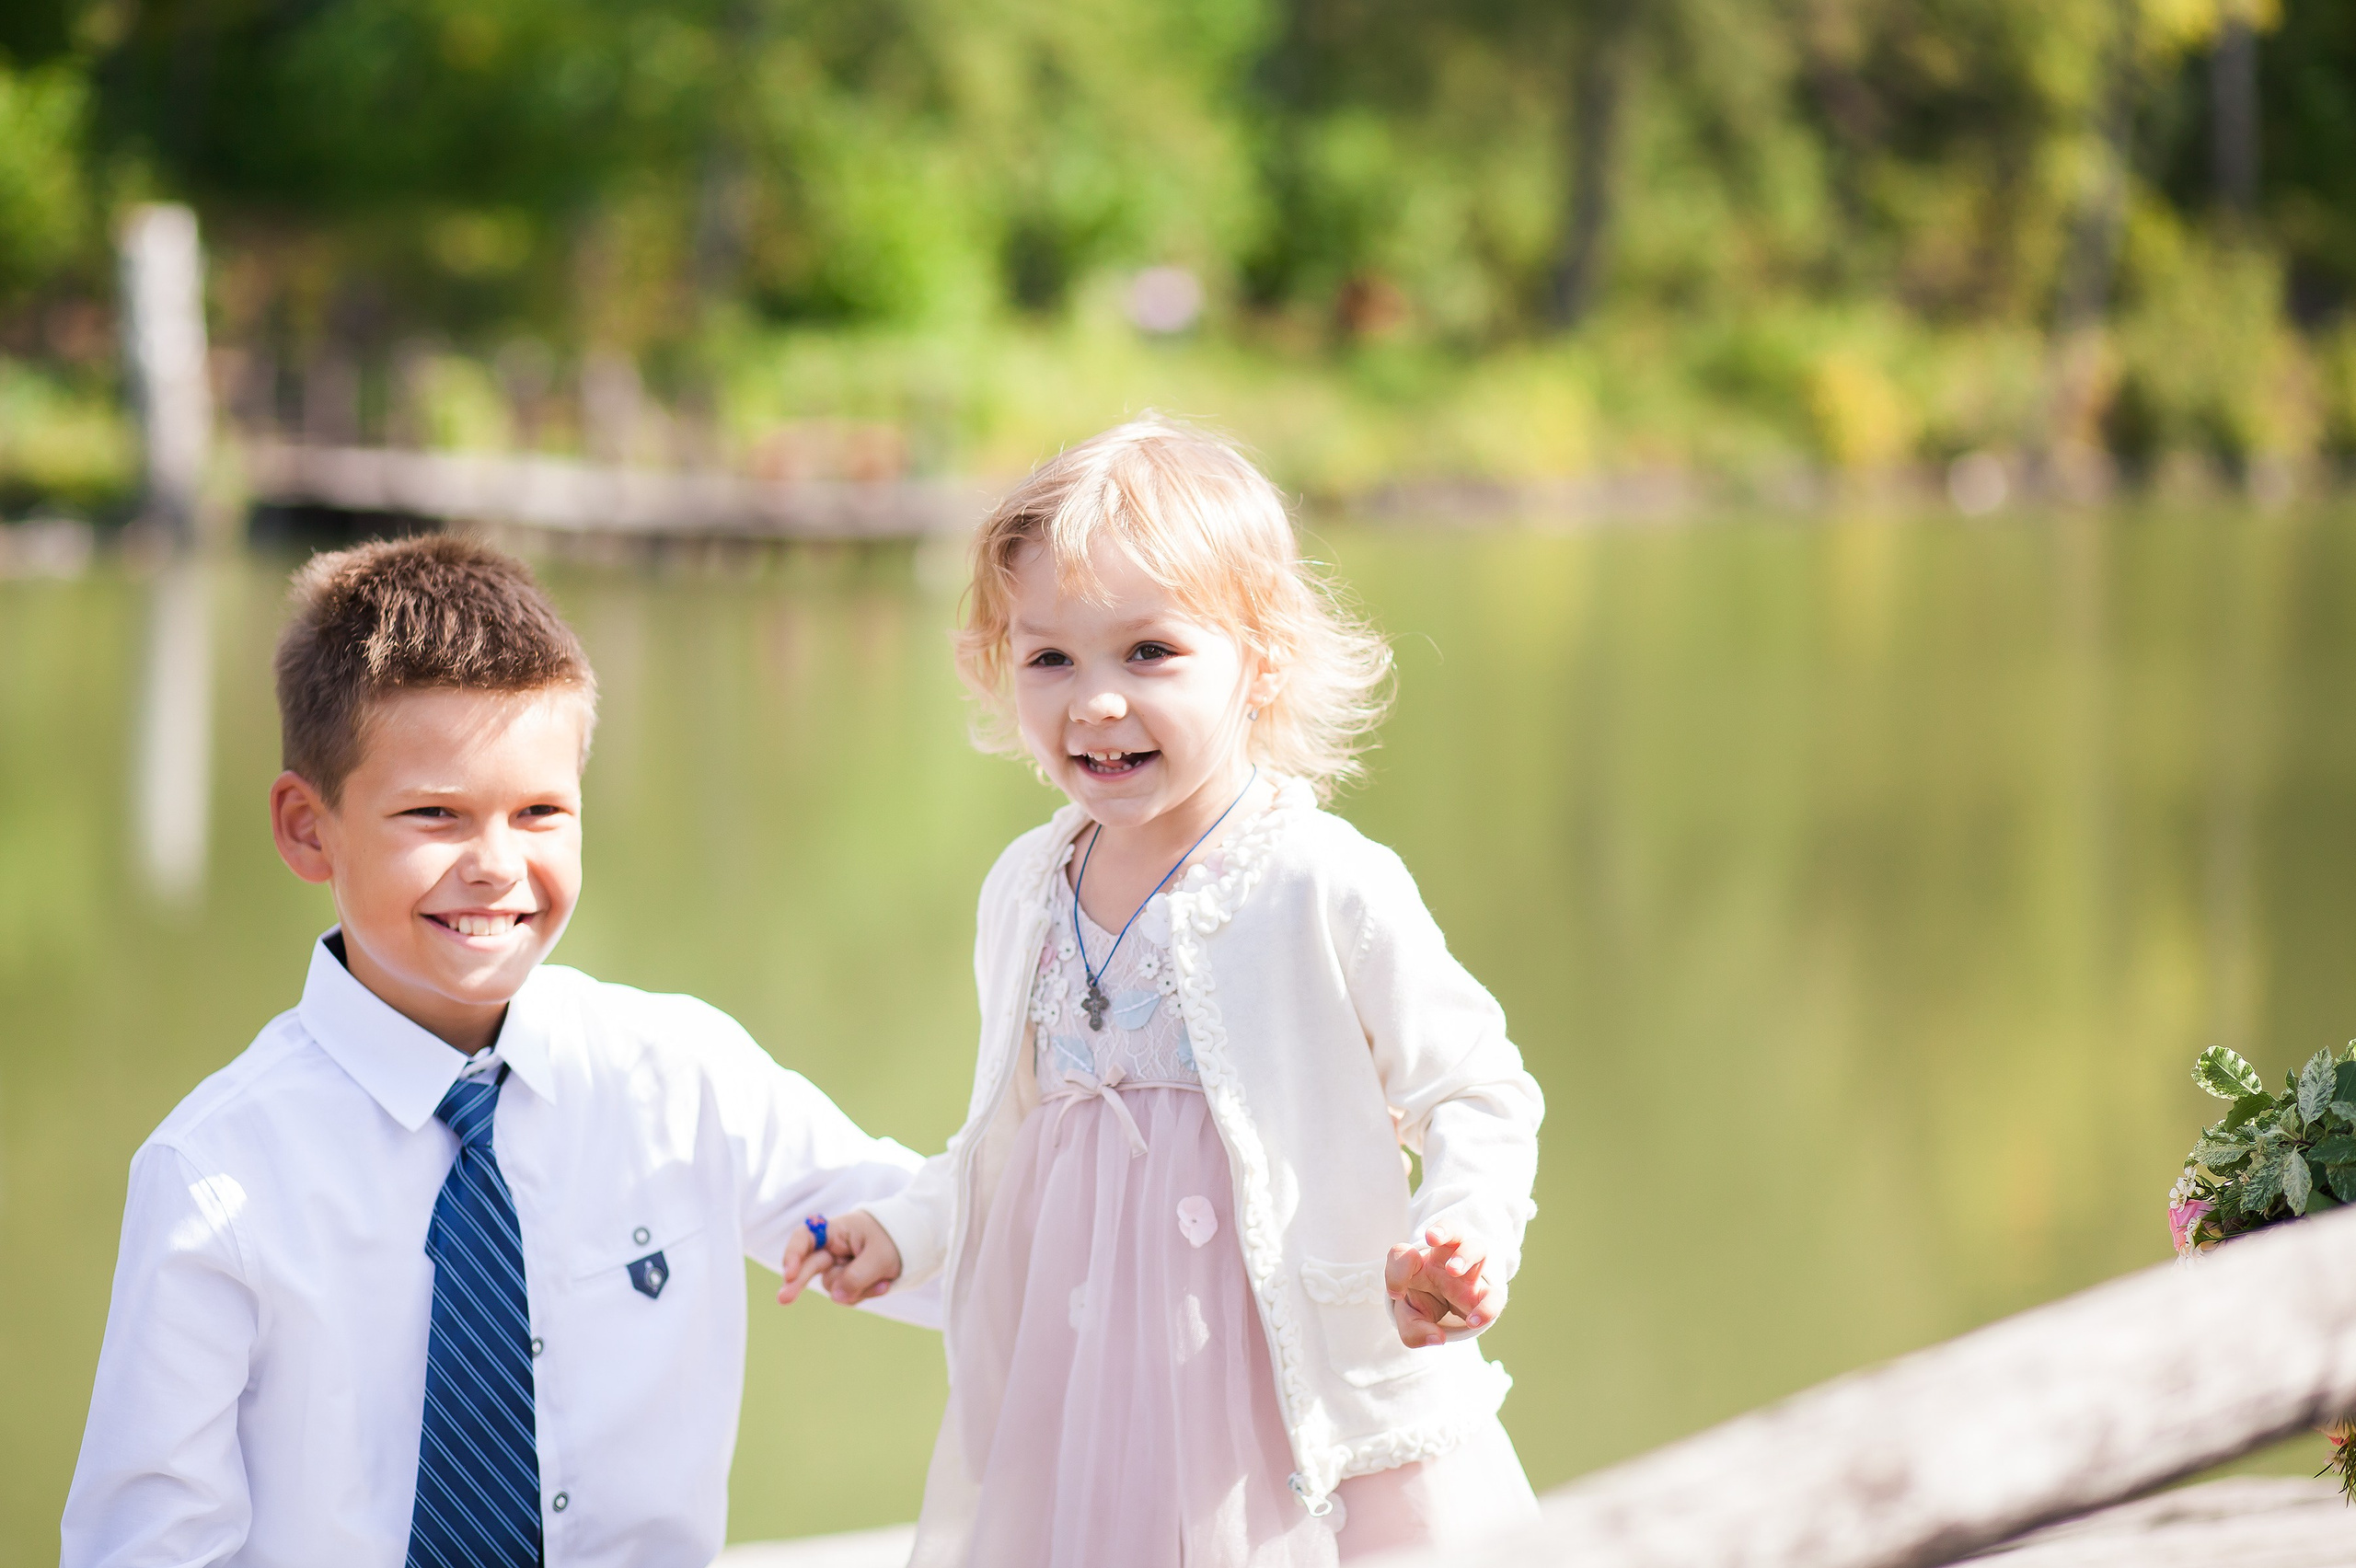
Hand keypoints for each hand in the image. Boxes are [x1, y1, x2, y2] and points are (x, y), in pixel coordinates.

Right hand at [778, 1211, 902, 1306]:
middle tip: (783, 1300)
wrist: (914, 1245)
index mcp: (837, 1231)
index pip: (805, 1238)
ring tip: (884, 1279)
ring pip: (834, 1287)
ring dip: (858, 1288)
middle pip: (808, 1266)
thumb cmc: (895, 1239)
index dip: (793, 1254)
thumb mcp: (881, 1255)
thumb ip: (857, 1276)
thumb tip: (836, 1296)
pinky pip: (847, 1295)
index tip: (789, 1273)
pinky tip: (883, 1283)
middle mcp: (832, 1249)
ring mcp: (838, 1267)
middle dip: (796, 1283)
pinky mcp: (847, 1282)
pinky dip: (865, 1293)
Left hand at [1385, 1224, 1506, 1348]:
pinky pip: (1495, 1295)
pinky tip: (1472, 1320)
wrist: (1448, 1312)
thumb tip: (1437, 1338)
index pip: (1403, 1253)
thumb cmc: (1425, 1305)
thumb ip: (1414, 1330)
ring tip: (1453, 1270)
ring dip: (1465, 1254)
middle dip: (1444, 1230)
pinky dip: (1486, 1307)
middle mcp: (1447, 1260)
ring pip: (1478, 1247)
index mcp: (1421, 1262)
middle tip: (1432, 1239)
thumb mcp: (1411, 1319)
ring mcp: (1470, 1273)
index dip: (1397, 1272)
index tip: (1396, 1294)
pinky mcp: (1486, 1294)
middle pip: (1452, 1228)